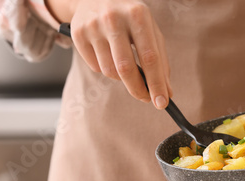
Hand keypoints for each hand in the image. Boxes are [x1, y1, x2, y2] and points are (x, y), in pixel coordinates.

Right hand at [48, 0, 171, 108]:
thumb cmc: (130, 18)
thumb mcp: (150, 31)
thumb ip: (161, 61)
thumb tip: (166, 92)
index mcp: (138, 15)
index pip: (149, 57)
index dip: (156, 83)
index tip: (162, 103)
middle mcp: (113, 18)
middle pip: (126, 68)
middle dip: (138, 90)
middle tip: (146, 99)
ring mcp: (93, 26)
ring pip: (110, 71)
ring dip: (121, 78)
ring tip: (125, 65)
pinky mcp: (78, 34)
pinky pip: (95, 67)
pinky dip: (106, 69)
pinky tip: (108, 55)